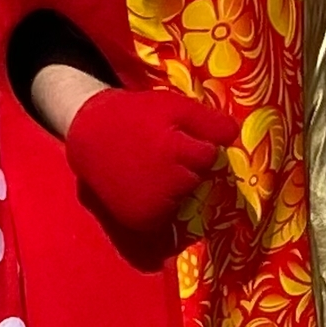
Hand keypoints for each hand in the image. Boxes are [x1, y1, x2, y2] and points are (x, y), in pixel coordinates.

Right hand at [63, 86, 236, 247]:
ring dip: (176, 186)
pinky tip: (146, 186)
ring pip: (186, 197)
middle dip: (186, 166)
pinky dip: (164, 203)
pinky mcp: (141, 221)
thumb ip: (209, 120)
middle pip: (198, 178)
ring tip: (149, 167)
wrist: (90, 136)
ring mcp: (152, 206)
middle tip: (157, 152)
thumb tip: (235, 136)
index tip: (173, 136)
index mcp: (173, 151)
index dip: (195, 145)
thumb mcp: (175, 106)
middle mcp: (164, 183)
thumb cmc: (137, 116)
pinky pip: (170, 215)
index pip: (209, 156)